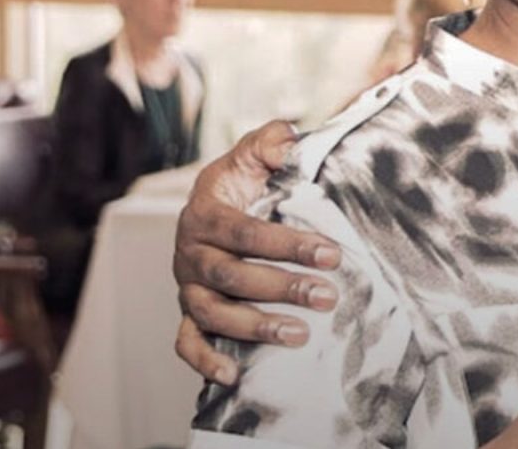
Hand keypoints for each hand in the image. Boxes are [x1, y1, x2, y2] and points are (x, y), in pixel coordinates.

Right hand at [170, 121, 339, 383]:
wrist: (215, 206)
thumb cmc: (244, 182)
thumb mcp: (255, 155)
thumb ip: (271, 142)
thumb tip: (290, 140)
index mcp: (205, 213)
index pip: (244, 232)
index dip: (287, 245)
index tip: (331, 256)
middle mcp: (190, 252)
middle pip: (230, 276)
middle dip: (281, 287)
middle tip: (327, 296)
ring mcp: (188, 286)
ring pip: (211, 313)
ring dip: (254, 327)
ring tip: (300, 334)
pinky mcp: (189, 313)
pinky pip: (186, 341)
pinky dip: (204, 361)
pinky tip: (234, 376)